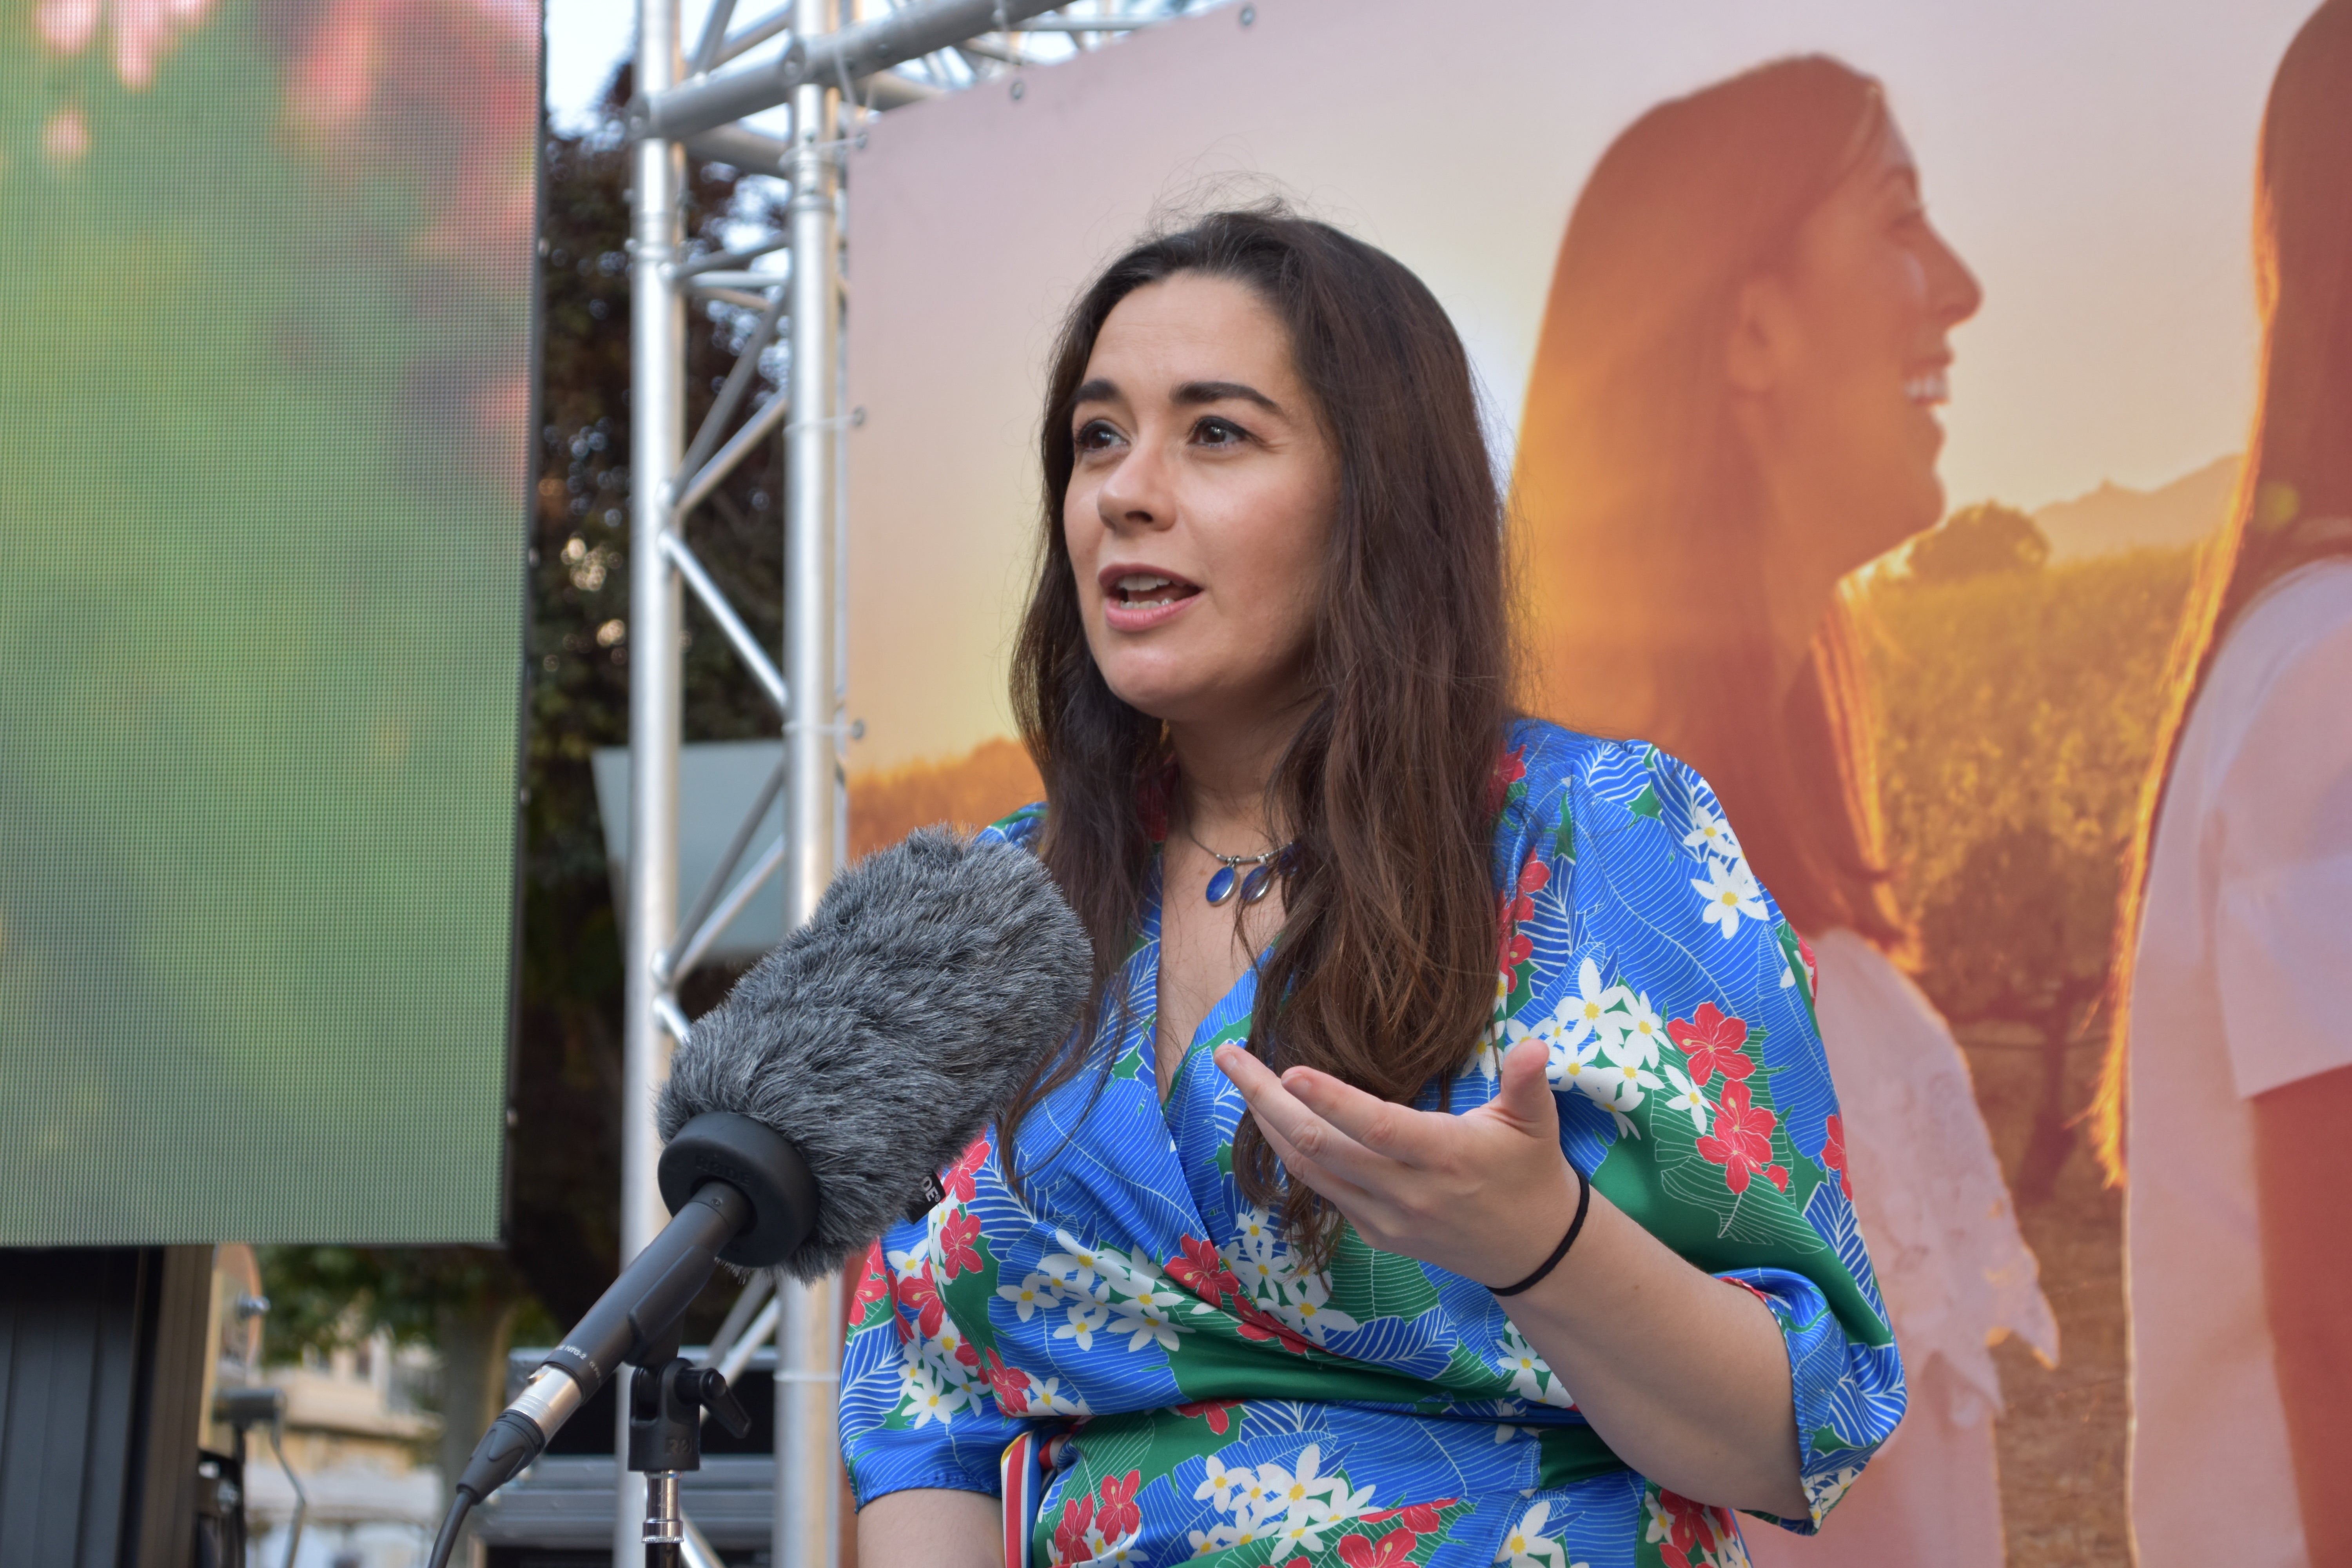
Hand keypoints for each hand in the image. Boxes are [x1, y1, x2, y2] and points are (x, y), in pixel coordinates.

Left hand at [1213, 1035, 1577, 1287]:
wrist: (1532, 1250)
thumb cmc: (1530, 1171)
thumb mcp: (1538, 1123)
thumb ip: (1528, 1083)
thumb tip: (1537, 1045)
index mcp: (1446, 1156)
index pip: (1377, 1127)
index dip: (1332, 1101)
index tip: (1289, 1070)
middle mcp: (1407, 1192)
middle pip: (1322, 1146)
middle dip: (1267, 1100)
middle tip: (1230, 1058)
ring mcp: (1385, 1218)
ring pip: (1310, 1170)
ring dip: (1267, 1124)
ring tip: (1238, 1079)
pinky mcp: (1375, 1233)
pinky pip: (1322, 1190)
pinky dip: (1291, 1153)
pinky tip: (1270, 1119)